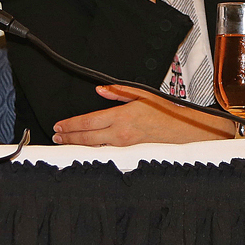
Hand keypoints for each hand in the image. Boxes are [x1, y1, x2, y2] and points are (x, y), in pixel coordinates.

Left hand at [52, 84, 237, 145]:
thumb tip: (100, 90)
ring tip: (65, 144)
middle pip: (87, 137)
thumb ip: (119, 92)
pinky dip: (93, 152)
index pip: (89, 121)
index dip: (71, 125)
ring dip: (78, 145)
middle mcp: (121, 133)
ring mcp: (125, 147)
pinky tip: (86, 151)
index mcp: (122, 116)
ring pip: (95, 148)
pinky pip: (107, 154)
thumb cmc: (168, 112)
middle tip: (56, 137)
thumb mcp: (143, 94)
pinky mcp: (131, 154)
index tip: (59, 126)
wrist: (187, 131)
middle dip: (69, 137)